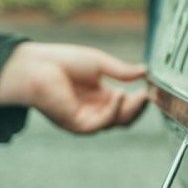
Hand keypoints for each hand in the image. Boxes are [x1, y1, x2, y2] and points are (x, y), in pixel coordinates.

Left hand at [0, 42, 148, 133]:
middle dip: (139, 107)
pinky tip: (119, 94)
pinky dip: (114, 110)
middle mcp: (94, 110)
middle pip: (125, 117)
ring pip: (116, 122)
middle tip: (149, 94)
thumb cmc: (62, 62)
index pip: (125, 105)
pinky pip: (102, 123)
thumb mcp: (99, 63)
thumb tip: (145, 72)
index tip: (151, 88)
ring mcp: (86, 119)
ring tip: (141, 95)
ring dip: (130, 109)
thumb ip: (121, 71)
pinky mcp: (78, 125)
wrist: (36, 67)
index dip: (140, 99)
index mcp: (99, 97)